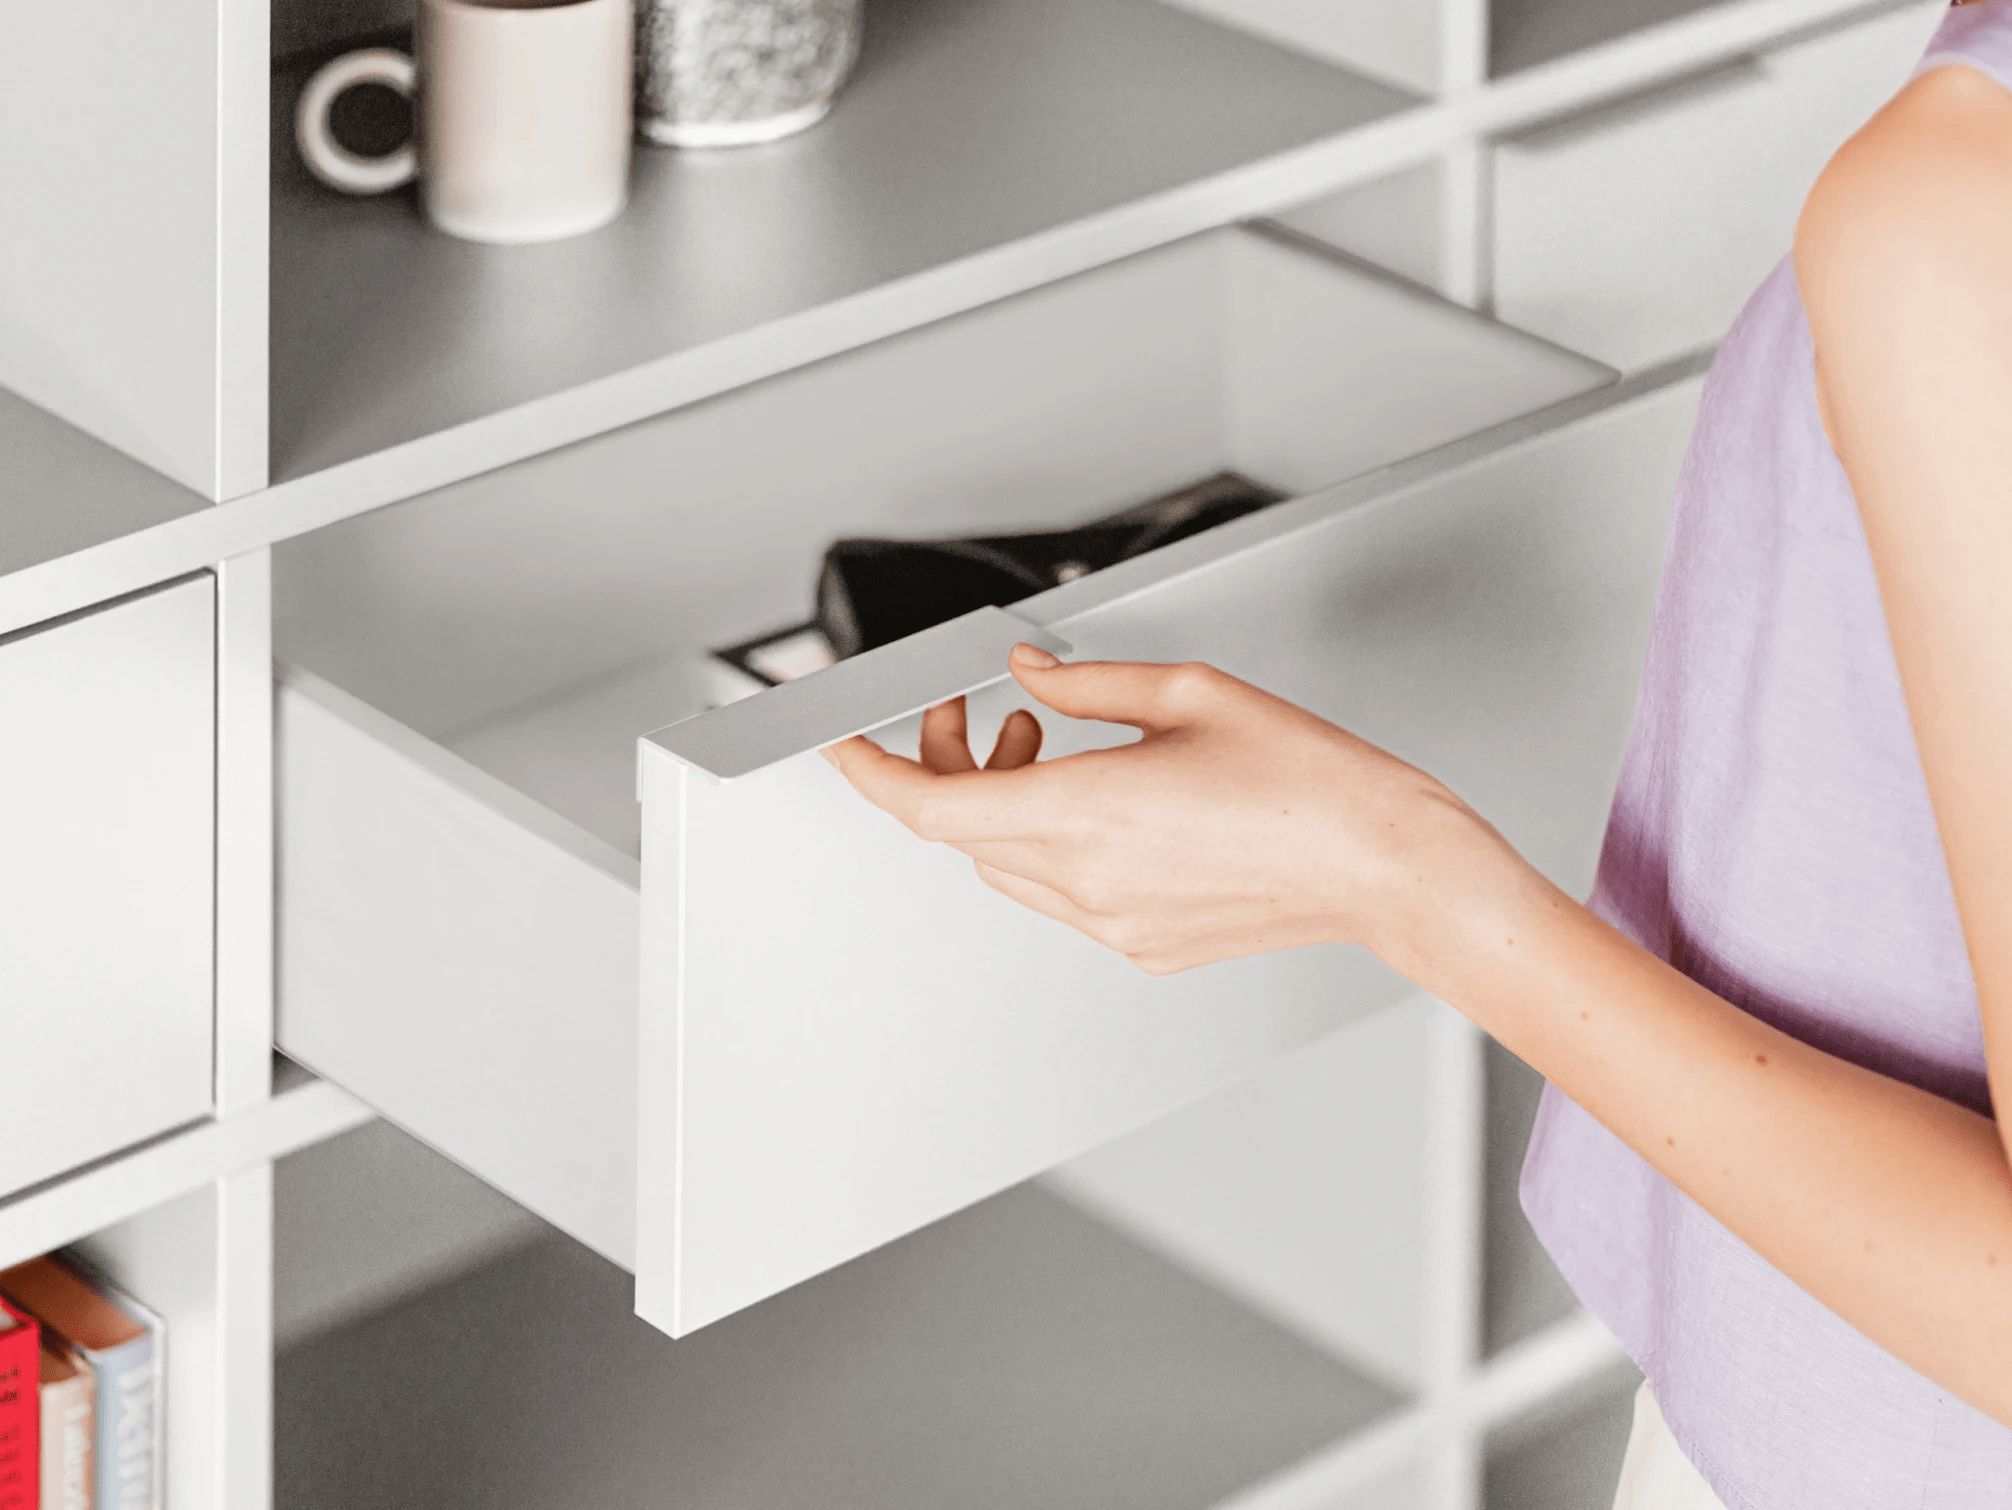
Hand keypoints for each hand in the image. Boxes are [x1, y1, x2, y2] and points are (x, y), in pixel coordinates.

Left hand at [824, 643, 1526, 976]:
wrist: (1387, 866)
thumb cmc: (1313, 783)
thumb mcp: (1191, 694)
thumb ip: (1089, 682)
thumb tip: (1031, 675)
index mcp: (1087, 813)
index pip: (931, 807)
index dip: (872, 773)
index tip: (843, 744)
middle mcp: (1087, 882)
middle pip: (964, 832)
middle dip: (949, 766)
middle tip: (979, 711)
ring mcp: (1113, 925)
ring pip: (1007, 864)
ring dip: (1003, 802)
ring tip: (1048, 741)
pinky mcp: (1144, 946)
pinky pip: (1063, 894)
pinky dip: (1051, 841)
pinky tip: (1099, 794)